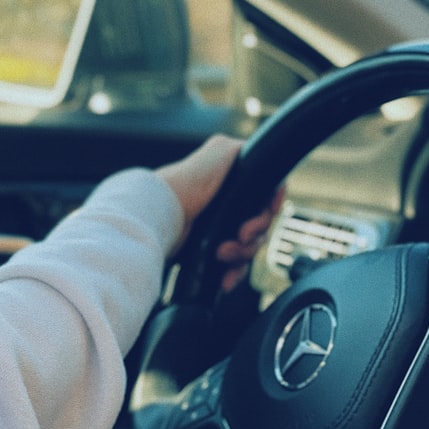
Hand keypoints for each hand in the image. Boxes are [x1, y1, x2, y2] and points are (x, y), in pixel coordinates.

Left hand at [157, 134, 282, 291]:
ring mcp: (218, 229)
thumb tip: (264, 160)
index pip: (266, 203)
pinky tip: (225, 278)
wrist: (160, 211)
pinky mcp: (206, 251)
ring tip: (222, 254)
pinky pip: (232, 267)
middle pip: (260, 229)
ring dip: (241, 255)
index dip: (268, 212)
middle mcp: (227, 206)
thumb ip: (247, 149)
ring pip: (248, 250)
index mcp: (233, 185)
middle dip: (253, 237)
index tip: (264, 216)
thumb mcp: (222, 150)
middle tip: (239, 237)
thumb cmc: (188, 180)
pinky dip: (232, 273)